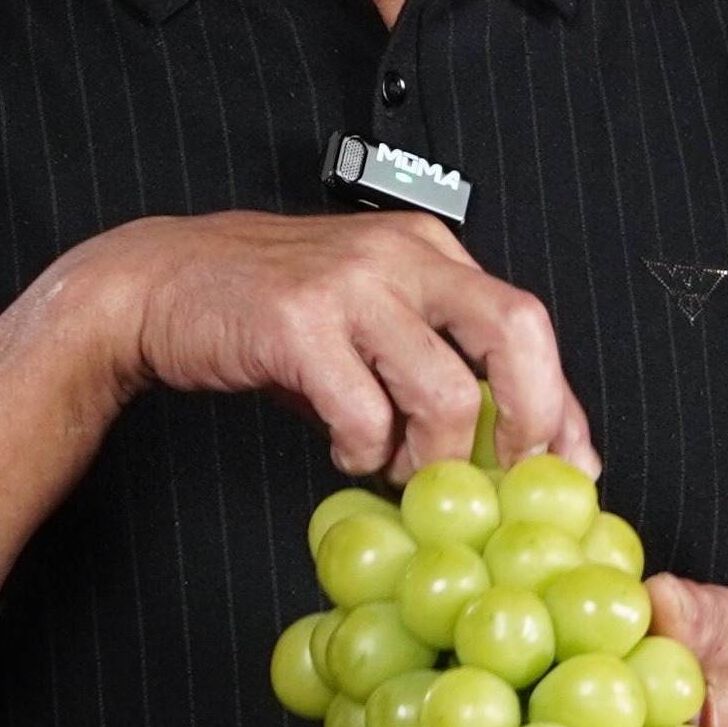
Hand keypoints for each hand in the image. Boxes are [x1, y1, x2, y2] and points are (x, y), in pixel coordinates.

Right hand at [104, 209, 591, 482]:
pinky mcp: (299, 321)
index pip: (525, 323)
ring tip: (401, 468)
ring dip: (434, 454)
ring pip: (446, 388)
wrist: (157, 284)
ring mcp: (350, 284)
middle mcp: (399, 255)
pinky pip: (364, 411)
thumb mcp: (366, 324)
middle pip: (515, 330)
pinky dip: (364, 451)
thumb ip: (432, 367)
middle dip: (532, 418)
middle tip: (509, 475)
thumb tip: (509, 441)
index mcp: (427, 251)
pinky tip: (346, 450)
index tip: (571, 464)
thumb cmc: (265, 313)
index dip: (560, 402)